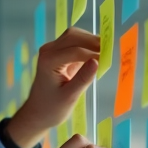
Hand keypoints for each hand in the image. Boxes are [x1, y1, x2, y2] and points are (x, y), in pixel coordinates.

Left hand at [5, 28, 99, 147]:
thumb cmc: (52, 108)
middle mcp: (48, 51)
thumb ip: (83, 78)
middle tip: (109, 52)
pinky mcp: (57, 52)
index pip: (74, 51)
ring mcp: (51, 50)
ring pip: (74, 35)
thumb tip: (97, 61)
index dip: (93, 53)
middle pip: (73, 36)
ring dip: (90, 41)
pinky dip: (86, 45)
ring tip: (105, 53)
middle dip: (92, 42)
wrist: (38, 112)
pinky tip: (96, 54)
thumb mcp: (70, 97)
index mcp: (48, 61)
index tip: (108, 59)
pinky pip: (74, 42)